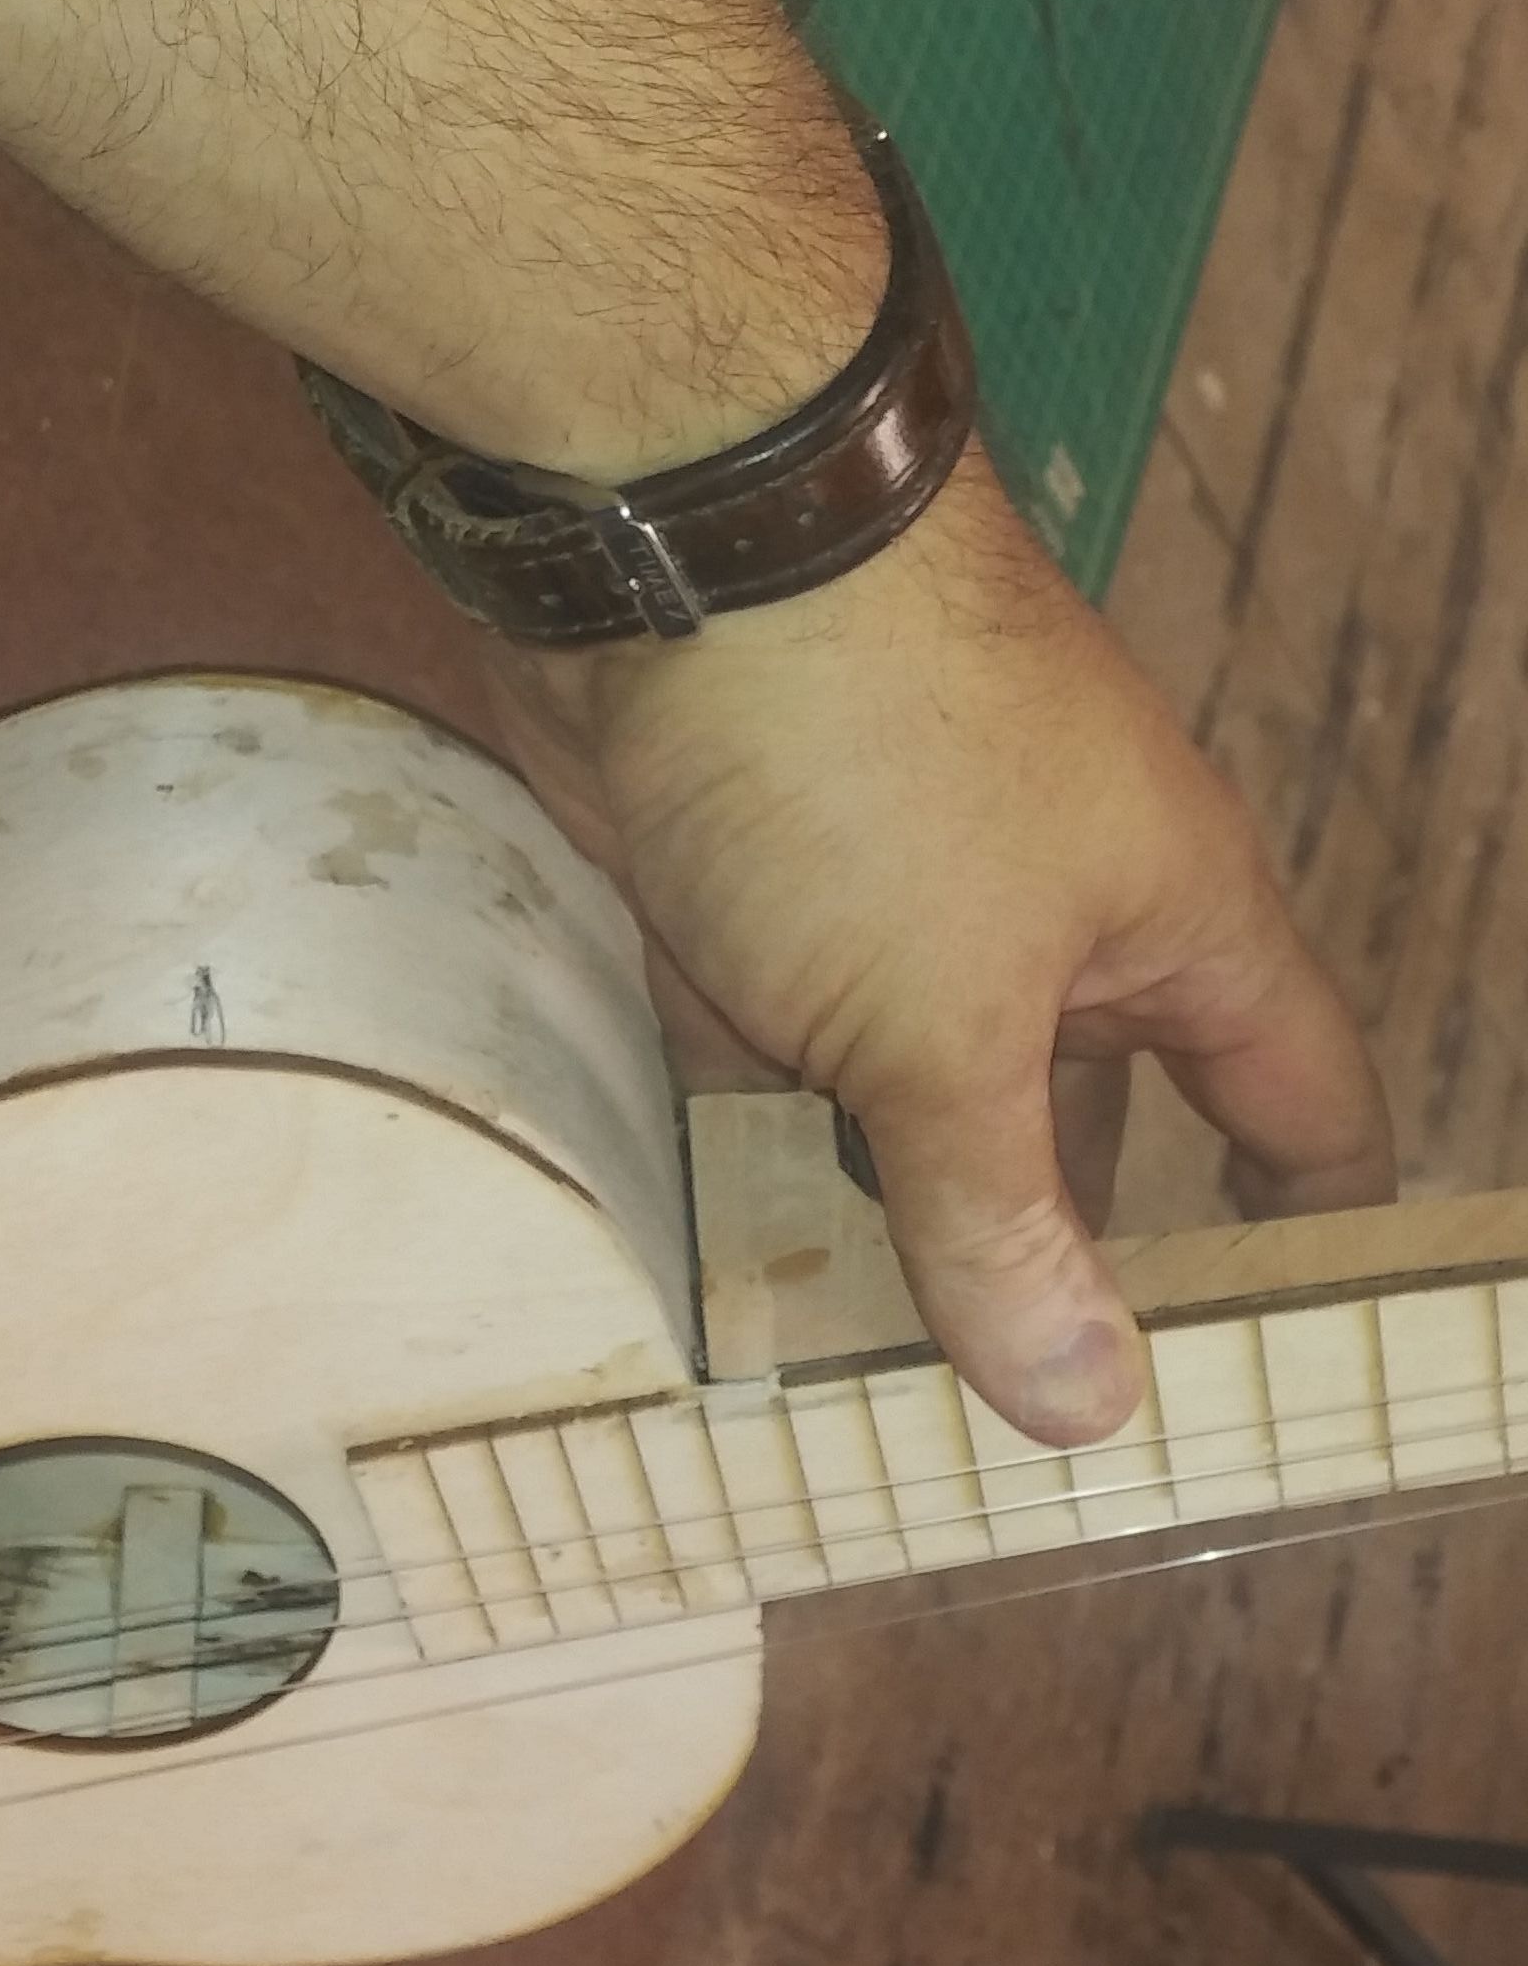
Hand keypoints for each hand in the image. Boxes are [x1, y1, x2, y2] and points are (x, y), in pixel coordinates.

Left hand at [484, 448, 1395, 1445]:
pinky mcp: (751, 911)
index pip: (1296, 1105)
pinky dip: (755, 1144)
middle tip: (1015, 1419)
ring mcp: (893, 917)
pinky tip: (727, 1261)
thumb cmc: (870, 757)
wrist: (661, 546)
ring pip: (914, 1106)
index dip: (1304, 1232)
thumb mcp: (954, 1024)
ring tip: (861, 1379)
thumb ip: (1006, 1217)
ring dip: (884, 1217)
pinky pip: (775, 1061)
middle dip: (1054, 1257)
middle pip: (1090, 1129)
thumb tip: (1091, 1409)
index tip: (1274, 1358)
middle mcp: (1049, 929)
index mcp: (1169, 935)